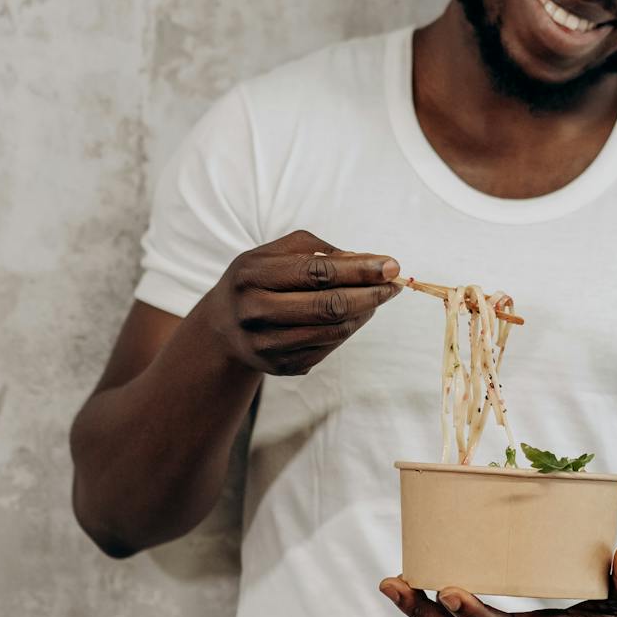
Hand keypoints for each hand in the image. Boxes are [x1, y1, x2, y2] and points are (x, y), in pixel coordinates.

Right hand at [200, 229, 401, 376]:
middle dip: (370, 294)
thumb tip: (366, 261)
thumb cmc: (258, 279)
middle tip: (394, 284)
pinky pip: (328, 348)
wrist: (223, 327)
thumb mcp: (274, 253)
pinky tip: (356, 315)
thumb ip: (317, 250)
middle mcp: (255, 311)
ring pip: (333, 331)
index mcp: (253, 275)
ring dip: (364, 313)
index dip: (360, 269)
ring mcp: (267, 344)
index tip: (391, 265)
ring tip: (378, 297)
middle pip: (328, 306)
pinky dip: (348, 329)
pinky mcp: (280, 367)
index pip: (317, 272)